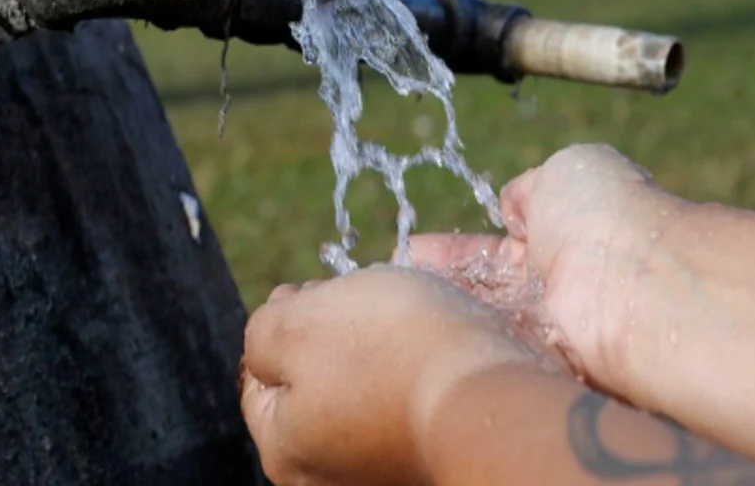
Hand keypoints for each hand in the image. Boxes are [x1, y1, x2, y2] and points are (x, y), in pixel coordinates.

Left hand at [240, 265, 552, 485]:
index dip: (282, 320)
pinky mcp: (430, 455)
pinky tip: (431, 346)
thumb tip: (267, 338)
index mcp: (286, 450)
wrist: (496, 391)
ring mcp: (384, 470)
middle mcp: (330, 476)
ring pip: (363, 390)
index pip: (258, 377)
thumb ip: (262, 332)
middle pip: (313, 385)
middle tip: (359, 300)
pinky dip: (414, 371)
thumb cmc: (392, 351)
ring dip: (376, 350)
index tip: (312, 288)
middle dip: (331, 335)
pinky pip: (407, 403)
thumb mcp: (298, 322)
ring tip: (404, 319)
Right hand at [408, 143, 687, 394]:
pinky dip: (454, 338)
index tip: (413, 248)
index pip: (496, 247)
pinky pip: (486, 348)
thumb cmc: (605, 215)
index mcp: (563, 234)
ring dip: (439, 309)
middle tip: (392, 280)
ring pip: (480, 318)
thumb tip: (514, 208)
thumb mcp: (566, 170)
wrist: (634, 283)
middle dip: (438, 284)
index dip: (454, 250)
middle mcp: (554, 285)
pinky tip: (413, 329)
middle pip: (483, 288)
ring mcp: (545, 326)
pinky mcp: (537, 362)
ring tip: (391, 301)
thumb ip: (530, 188)